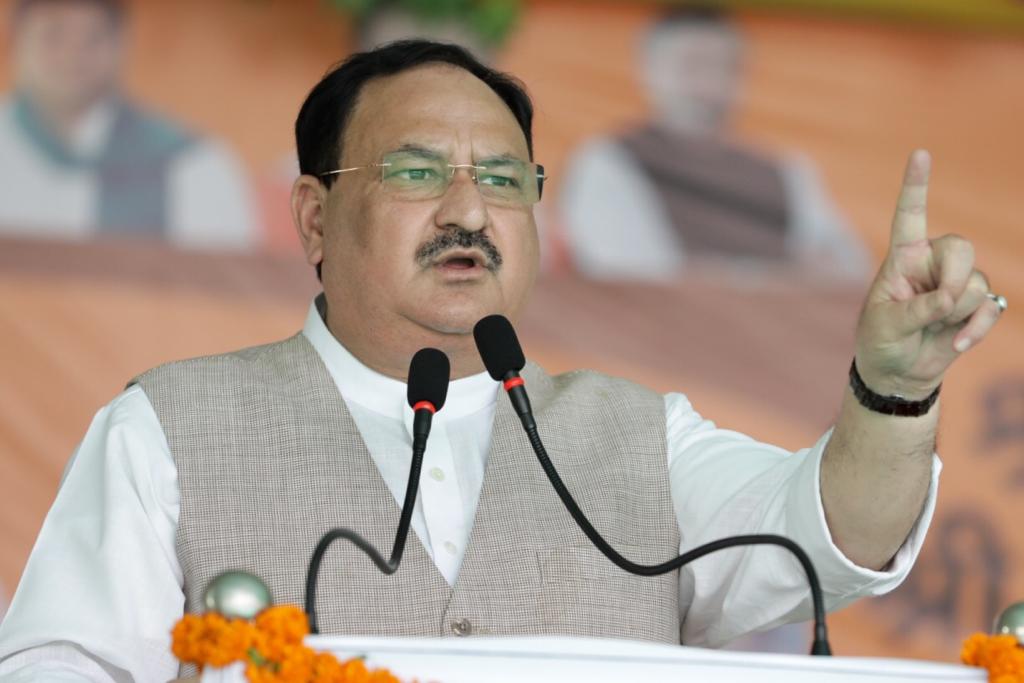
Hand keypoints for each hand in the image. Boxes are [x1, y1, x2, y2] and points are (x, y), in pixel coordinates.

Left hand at [854, 149, 1002, 398]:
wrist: (896, 373)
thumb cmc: (881, 341)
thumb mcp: (886, 325)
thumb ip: (916, 310)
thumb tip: (950, 299)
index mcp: (903, 258)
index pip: (910, 216)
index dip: (916, 186)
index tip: (920, 153)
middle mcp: (933, 264)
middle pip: (961, 247)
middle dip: (956, 277)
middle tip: (941, 304)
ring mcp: (957, 284)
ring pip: (977, 283)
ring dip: (959, 311)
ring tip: (935, 328)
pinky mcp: (975, 307)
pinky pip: (991, 307)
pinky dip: (976, 327)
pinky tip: (958, 343)